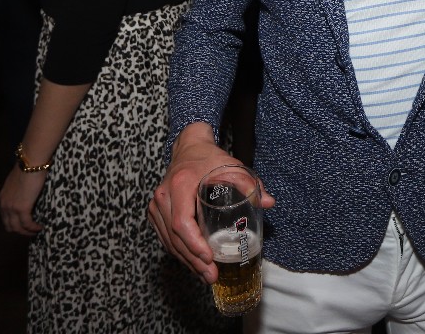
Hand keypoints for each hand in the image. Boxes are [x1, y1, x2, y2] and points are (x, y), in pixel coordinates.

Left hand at [0, 166, 45, 236]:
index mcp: (2, 199)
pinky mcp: (22, 209)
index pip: (5, 217)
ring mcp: (12, 208)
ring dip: (27, 232)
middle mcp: (4, 205)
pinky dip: (33, 228)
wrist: (30, 162)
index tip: (24, 224)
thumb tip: (24, 195)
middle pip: (9, 226)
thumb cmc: (27, 168)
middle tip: (30, 230)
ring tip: (36, 231)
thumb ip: (17, 191)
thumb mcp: (17, 182)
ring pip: (18, 228)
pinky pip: (27, 224)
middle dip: (20, 231)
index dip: (14, 223)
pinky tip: (40, 227)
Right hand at [148, 127, 273, 282]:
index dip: (194, 243)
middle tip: (211, 276)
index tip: (209, 257)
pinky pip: (165, 237)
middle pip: (175, 236)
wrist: (188, 148)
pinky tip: (193, 263)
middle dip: (194, 260)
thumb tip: (268, 203)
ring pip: (168, 241)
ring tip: (205, 275)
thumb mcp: (231, 166)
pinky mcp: (155, 212)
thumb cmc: (209, 158)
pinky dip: (179, 252)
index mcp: (180, 184)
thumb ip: (250, 183)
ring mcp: (156, 205)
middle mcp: (163, 196)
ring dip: (186, 261)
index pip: (182, 222)